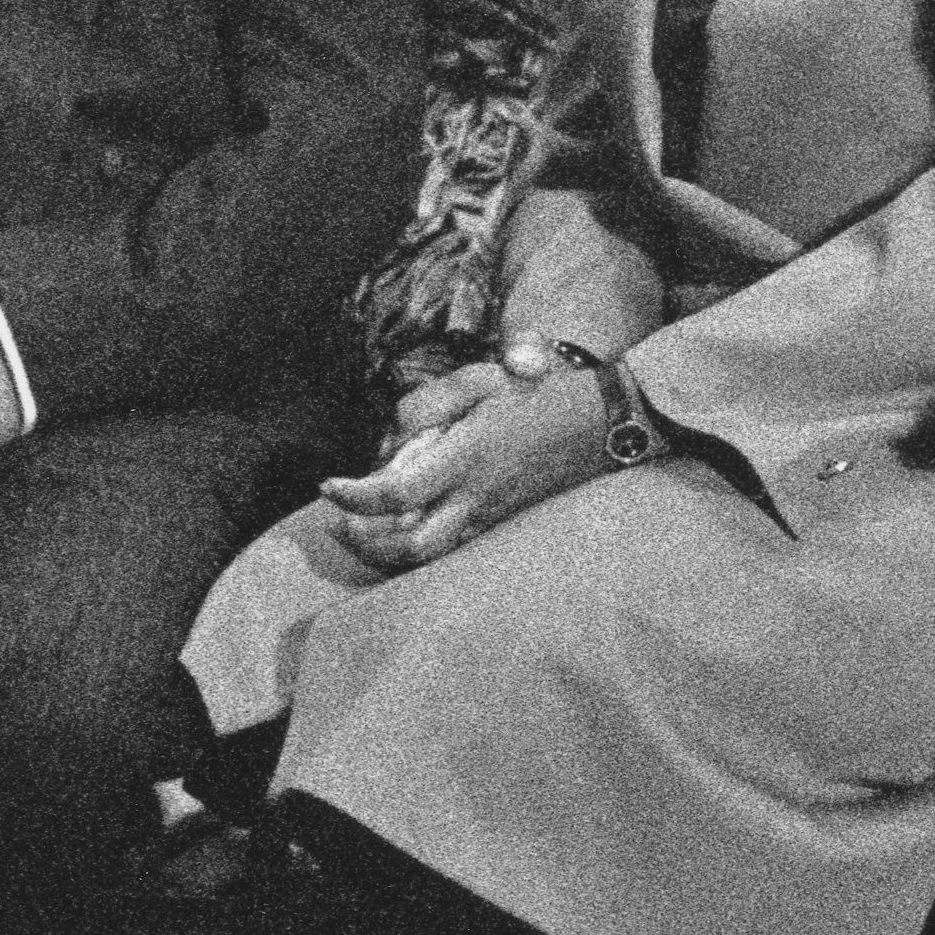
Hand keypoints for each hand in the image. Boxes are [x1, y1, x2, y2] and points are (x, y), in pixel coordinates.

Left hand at [323, 340, 625, 572]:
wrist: (605, 421)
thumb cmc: (544, 393)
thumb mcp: (488, 377)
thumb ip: (436, 400)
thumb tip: (398, 431)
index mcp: (468, 457)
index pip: (397, 493)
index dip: (355, 496)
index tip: (329, 485)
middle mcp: (476, 495)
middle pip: (409, 545)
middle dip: (365, 542)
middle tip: (338, 521)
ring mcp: (491, 514)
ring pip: (429, 556)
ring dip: (386, 551)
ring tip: (361, 530)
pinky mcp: (501, 521)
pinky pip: (451, 548)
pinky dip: (415, 548)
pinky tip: (401, 529)